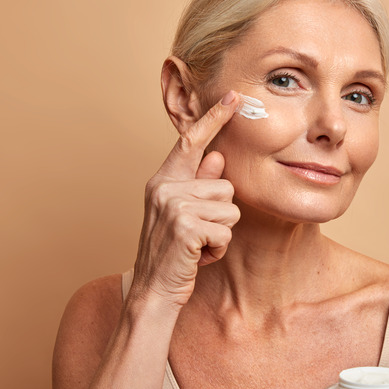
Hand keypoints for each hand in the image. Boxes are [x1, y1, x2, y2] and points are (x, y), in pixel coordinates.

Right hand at [130, 91, 241, 306]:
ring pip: (230, 210)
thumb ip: (197, 184)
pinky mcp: (186, 227)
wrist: (153, 291)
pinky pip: (226, 233)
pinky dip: (217, 250)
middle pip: (225, 186)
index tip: (234, 97)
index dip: (214, 118)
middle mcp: (165, 188)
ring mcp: (173, 206)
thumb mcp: (182, 214)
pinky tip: (197, 257)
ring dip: (220, 234)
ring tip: (197, 245)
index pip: (191, 142)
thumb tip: (218, 156)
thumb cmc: (171, 253)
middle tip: (197, 235)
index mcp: (163, 180)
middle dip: (221, 216)